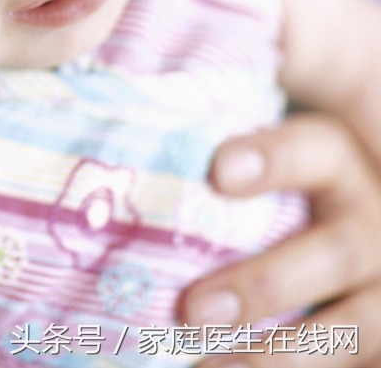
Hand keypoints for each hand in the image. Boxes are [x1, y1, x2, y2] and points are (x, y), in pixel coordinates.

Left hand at [182, 113, 380, 365]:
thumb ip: (211, 152)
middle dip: (265, 284)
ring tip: (207, 366)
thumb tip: (107, 119)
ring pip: (358, 323)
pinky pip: (355, 358)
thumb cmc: (265, 188)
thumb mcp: (254, 157)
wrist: (335, 223)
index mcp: (335, 161)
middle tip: (192, 310)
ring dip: (280, 353)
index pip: (314, 151)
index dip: (272, 160)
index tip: (218, 172)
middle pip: (336, 251)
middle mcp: (371, 220)